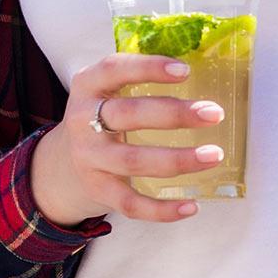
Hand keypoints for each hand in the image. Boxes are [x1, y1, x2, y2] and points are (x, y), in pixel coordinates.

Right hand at [29, 52, 225, 226]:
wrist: (63, 163)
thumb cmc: (104, 117)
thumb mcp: (109, 91)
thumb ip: (142, 80)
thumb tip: (205, 71)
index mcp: (87, 85)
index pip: (114, 69)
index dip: (149, 68)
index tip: (186, 71)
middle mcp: (82, 120)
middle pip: (128, 116)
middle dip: (174, 114)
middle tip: (213, 113)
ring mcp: (88, 158)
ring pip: (133, 162)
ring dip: (178, 160)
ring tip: (214, 156)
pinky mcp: (97, 190)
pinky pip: (130, 204)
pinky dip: (161, 209)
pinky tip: (191, 205)